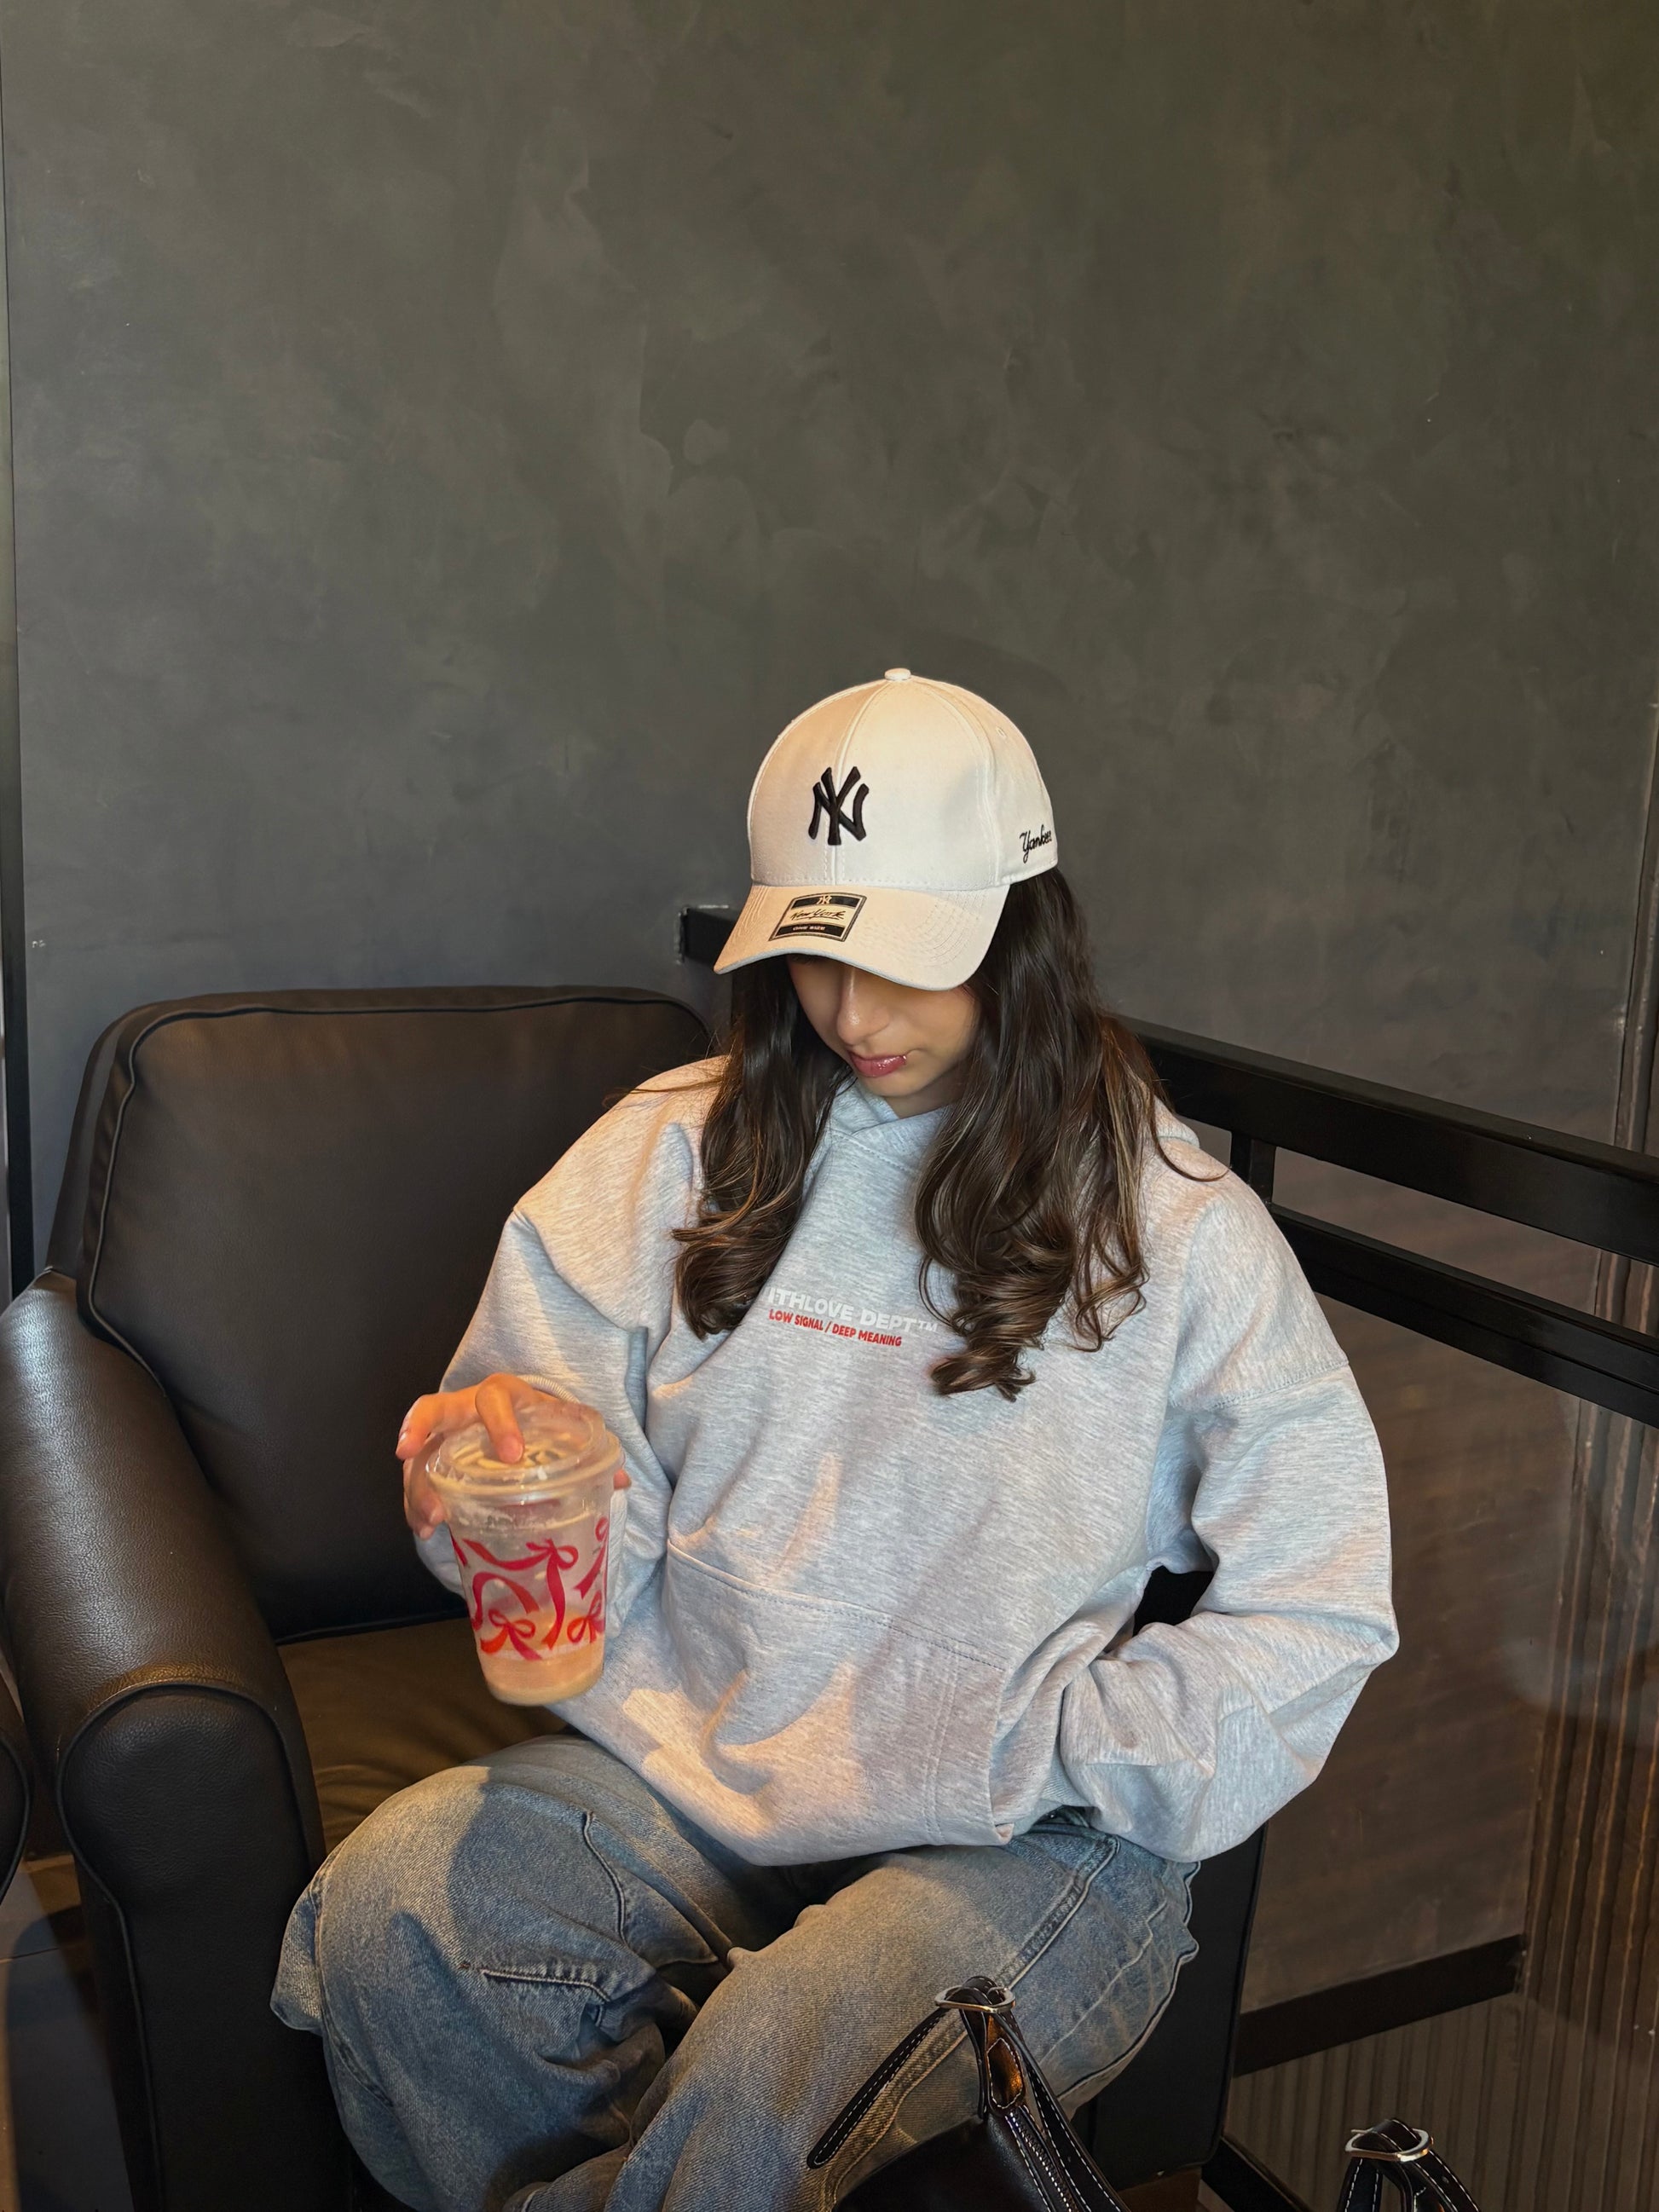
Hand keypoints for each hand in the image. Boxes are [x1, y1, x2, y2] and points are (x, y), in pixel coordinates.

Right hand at [395, 1372, 628, 1537]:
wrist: (517, 1419)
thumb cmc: (540, 1423)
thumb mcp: (561, 1428)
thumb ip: (587, 1450)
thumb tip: (622, 1479)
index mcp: (503, 1395)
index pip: (495, 1399)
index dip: (501, 1424)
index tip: (512, 1456)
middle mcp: (463, 1408)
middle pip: (433, 1409)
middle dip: (422, 1432)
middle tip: (417, 1463)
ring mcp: (443, 1434)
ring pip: (421, 1453)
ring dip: (418, 1485)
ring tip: (430, 1518)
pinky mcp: (431, 1460)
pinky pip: (416, 1479)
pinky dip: (415, 1504)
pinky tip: (424, 1527)